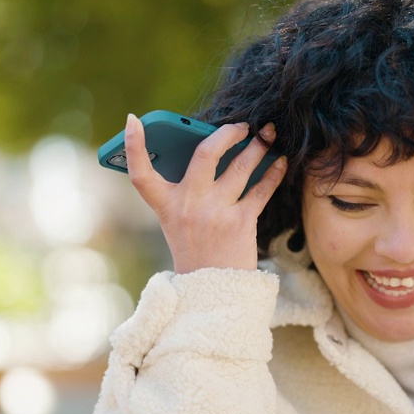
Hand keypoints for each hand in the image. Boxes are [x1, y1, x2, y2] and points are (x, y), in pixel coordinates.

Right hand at [124, 113, 286, 273]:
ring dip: (259, 146)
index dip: (133, 145)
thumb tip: (214, 149)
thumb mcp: (179, 221)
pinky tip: (280, 162)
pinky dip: (274, 172)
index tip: (133, 120)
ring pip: (241, 166)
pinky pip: (261, 189)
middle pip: (205, 154)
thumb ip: (186, 190)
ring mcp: (215, 213)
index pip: (141, 174)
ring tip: (268, 135)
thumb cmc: (196, 250)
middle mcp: (188, 206)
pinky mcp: (241, 222)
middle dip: (228, 132)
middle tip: (242, 125)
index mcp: (166, 205)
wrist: (212, 293)